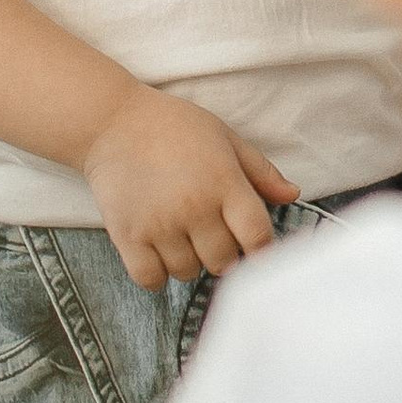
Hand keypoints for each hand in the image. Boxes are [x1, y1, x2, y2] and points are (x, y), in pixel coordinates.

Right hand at [80, 87, 297, 289]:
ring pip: (189, 273)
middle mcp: (194, 208)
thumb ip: (260, 170)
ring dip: (189, 262)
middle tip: (211, 234)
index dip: (261, 250)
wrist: (110, 122)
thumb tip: (292, 195)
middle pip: (225, 262)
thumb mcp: (224, 137)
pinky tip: (158, 250)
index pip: (257, 237)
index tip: (252, 248)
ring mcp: (160, 225)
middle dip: (223, 254)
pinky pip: (152, 280)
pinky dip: (157, 274)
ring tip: (180, 234)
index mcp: (224, 182)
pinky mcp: (128, 236)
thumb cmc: (173, 126)